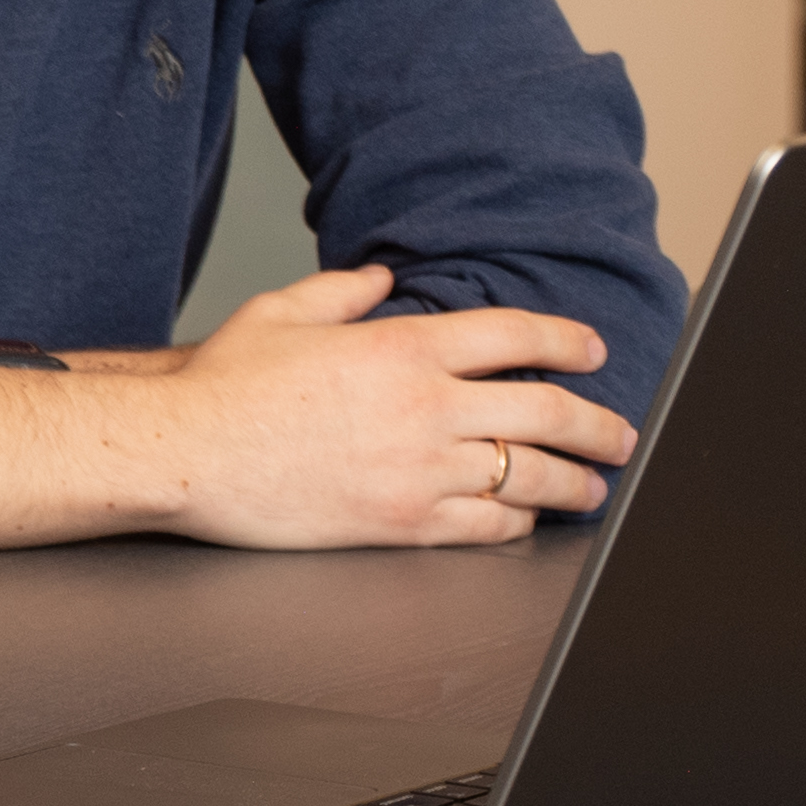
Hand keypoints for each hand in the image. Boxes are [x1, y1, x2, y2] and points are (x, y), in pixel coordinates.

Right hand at [151, 264, 639, 545]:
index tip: (592, 350)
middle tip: (620, 433)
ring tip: (594, 485)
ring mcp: (419, 471)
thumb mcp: (279, 312)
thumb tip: (379, 278)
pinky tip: (526, 519)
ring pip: (529, 477)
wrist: (185, 454)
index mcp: (402, 348)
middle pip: (546, 413)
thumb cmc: (222, 386)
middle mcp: (425, 408)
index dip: (566, 341)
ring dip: (575, 482)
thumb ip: (341, 292)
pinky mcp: (402, 523)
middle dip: (599, 425)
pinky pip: (487, 527)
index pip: (515, 337)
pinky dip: (518, 522)